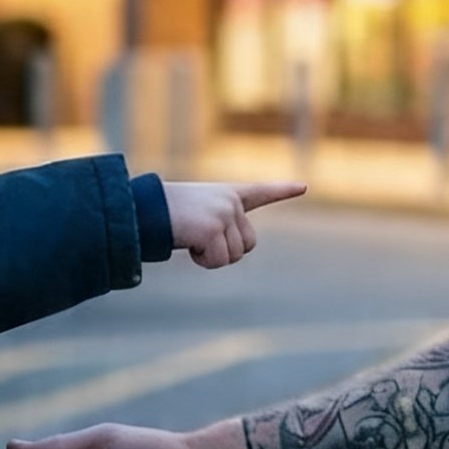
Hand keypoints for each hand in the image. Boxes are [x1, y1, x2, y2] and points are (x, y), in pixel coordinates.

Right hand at [165, 179, 304, 267]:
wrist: (145, 209)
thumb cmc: (164, 213)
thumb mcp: (197, 216)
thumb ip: (220, 228)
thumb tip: (232, 250)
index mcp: (227, 194)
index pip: (260, 192)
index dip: (282, 190)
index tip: (303, 186)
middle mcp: (231, 202)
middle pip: (247, 245)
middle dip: (226, 250)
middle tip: (200, 239)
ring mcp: (224, 215)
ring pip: (233, 256)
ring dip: (211, 256)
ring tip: (191, 237)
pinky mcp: (214, 229)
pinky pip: (218, 261)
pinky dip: (203, 261)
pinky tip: (188, 243)